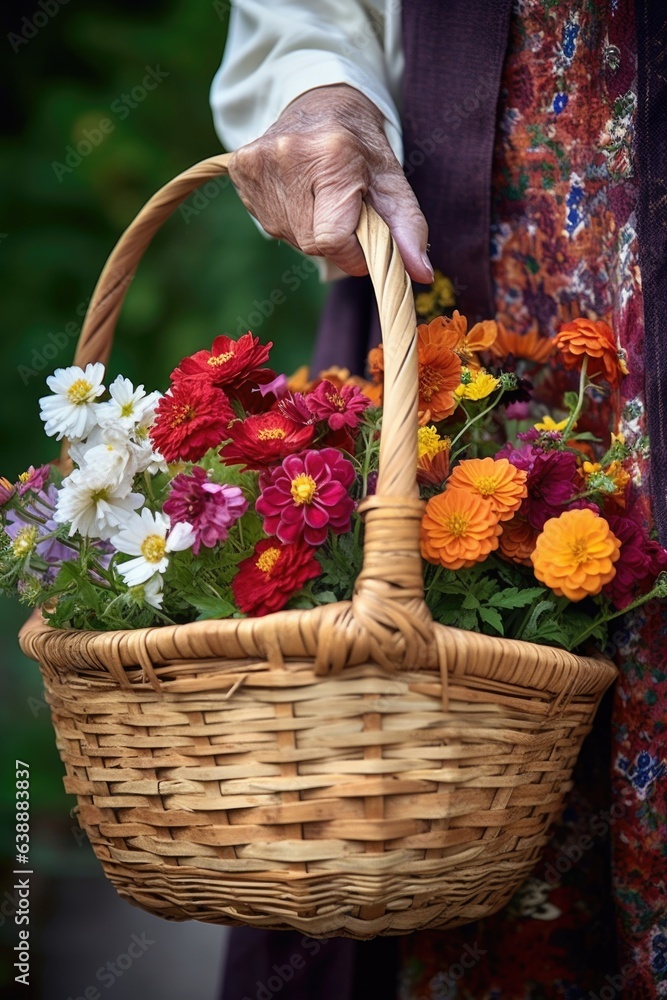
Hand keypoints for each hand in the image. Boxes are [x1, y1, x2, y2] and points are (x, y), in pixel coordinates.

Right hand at [227, 84, 432, 282]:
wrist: (320, 101)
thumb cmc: (362, 146)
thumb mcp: (393, 182)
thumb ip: (409, 230)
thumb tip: (422, 275)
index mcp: (332, 156)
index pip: (333, 240)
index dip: (352, 254)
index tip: (363, 242)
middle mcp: (288, 155)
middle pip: (311, 242)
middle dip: (333, 240)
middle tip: (343, 211)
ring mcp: (258, 163)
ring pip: (289, 236)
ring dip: (309, 230)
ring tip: (319, 198)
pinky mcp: (240, 169)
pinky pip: (268, 223)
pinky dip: (288, 220)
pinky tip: (297, 192)